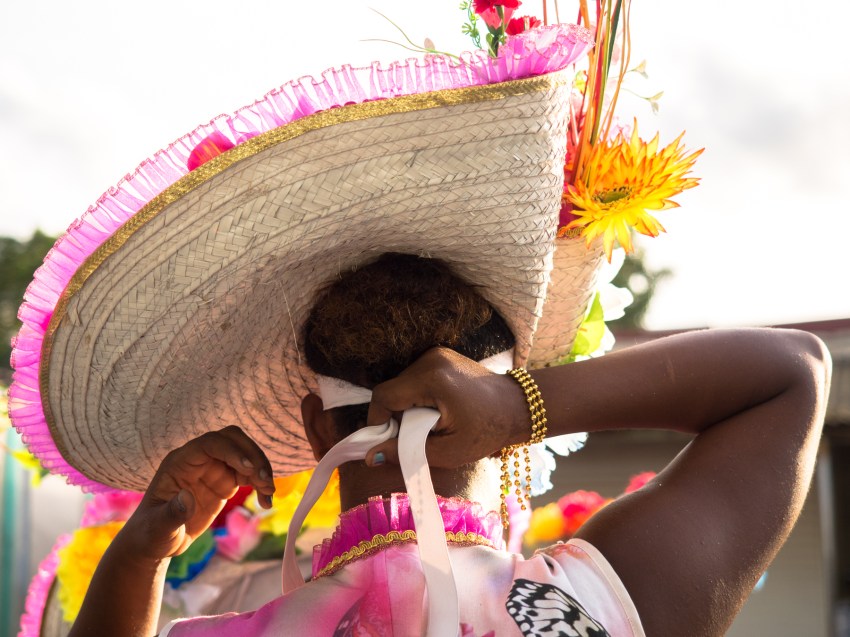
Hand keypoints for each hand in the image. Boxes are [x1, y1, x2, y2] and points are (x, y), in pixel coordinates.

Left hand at [119, 425, 275, 560]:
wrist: (157, 542)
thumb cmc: (151, 534)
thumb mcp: (158, 528)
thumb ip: (172, 514)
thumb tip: (187, 498)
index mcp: (180, 462)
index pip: (210, 443)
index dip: (231, 451)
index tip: (249, 468)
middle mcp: (199, 459)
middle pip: (233, 441)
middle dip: (252, 456)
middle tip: (265, 481)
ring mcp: (213, 469)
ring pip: (245, 455)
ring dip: (261, 470)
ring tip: (269, 494)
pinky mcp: (225, 482)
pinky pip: (249, 474)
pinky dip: (261, 484)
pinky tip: (266, 502)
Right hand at [364, 348, 527, 467]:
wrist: (517, 407)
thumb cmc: (488, 432)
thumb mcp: (449, 451)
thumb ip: (407, 453)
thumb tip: (370, 457)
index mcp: (432, 379)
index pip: (384, 396)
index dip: (378, 421)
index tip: (386, 442)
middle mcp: (430, 360)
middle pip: (392, 390)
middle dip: (394, 417)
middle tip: (410, 439)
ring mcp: (435, 354)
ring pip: (401, 385)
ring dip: (405, 408)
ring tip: (426, 426)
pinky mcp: (439, 356)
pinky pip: (413, 379)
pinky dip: (415, 398)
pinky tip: (433, 413)